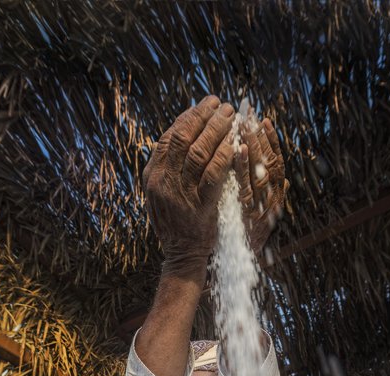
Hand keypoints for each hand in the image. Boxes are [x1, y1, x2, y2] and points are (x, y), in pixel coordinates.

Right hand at [142, 95, 234, 275]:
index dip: (187, 118)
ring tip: (232, 116)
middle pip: (183, 138)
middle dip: (204, 117)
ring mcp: (181, 194)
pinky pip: (214, 173)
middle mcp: (164, 182)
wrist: (182, 256)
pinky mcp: (201, 206)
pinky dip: (226, 154)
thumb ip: (167, 169)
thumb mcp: (162, 195)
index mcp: (153, 176)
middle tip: (222, 104)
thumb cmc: (177, 224)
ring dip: (217, 130)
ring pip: (199, 151)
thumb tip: (180, 136)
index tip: (203, 106)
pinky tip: (236, 143)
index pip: (167, 138)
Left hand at [234, 115, 287, 255]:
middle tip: (250, 113)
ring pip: (260, 169)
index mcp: (275, 197)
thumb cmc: (248, 238)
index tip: (263, 120)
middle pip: (269, 161)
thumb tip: (282, 180)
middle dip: (259, 136)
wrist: (239, 265)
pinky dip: (242, 166)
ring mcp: (261, 206)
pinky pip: (245, 185)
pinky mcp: (248, 213)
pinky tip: (237, 148)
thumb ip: (270, 197)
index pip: (276, 162)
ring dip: (253, 145)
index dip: (271, 141)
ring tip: (245, 123)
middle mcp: (272, 200)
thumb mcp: (261, 216)